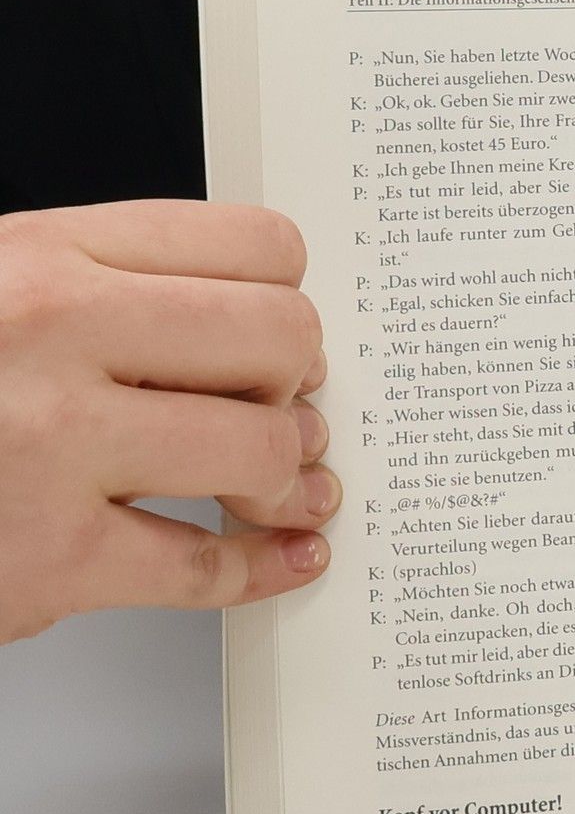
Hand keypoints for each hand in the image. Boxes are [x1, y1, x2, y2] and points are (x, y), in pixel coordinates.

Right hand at [0, 200, 337, 643]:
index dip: (282, 298)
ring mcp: (52, 447)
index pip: (249, 246)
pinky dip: (261, 567)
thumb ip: (95, 295)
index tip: (273, 335)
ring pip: (260, 450)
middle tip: (281, 409)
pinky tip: (279, 555)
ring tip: (275, 486)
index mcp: (41, 257)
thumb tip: (234, 330)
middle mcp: (51, 334)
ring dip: (285, 478)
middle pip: (280, 339)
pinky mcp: (49, 558)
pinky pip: (207, 564)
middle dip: (295, 384)